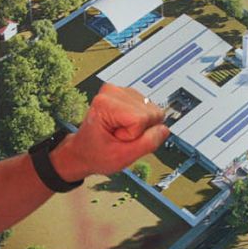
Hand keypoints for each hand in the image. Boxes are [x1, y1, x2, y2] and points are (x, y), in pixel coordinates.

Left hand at [50, 83, 169, 180]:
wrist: (84, 151)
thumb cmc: (96, 154)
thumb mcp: (122, 157)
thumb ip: (147, 143)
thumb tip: (164, 129)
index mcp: (106, 104)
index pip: (143, 118)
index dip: (136, 135)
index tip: (118, 139)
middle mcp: (112, 91)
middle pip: (151, 112)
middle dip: (140, 130)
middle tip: (120, 137)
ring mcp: (120, 91)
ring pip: (152, 110)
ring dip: (140, 126)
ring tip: (120, 132)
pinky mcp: (127, 94)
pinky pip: (149, 109)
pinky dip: (140, 122)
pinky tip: (124, 126)